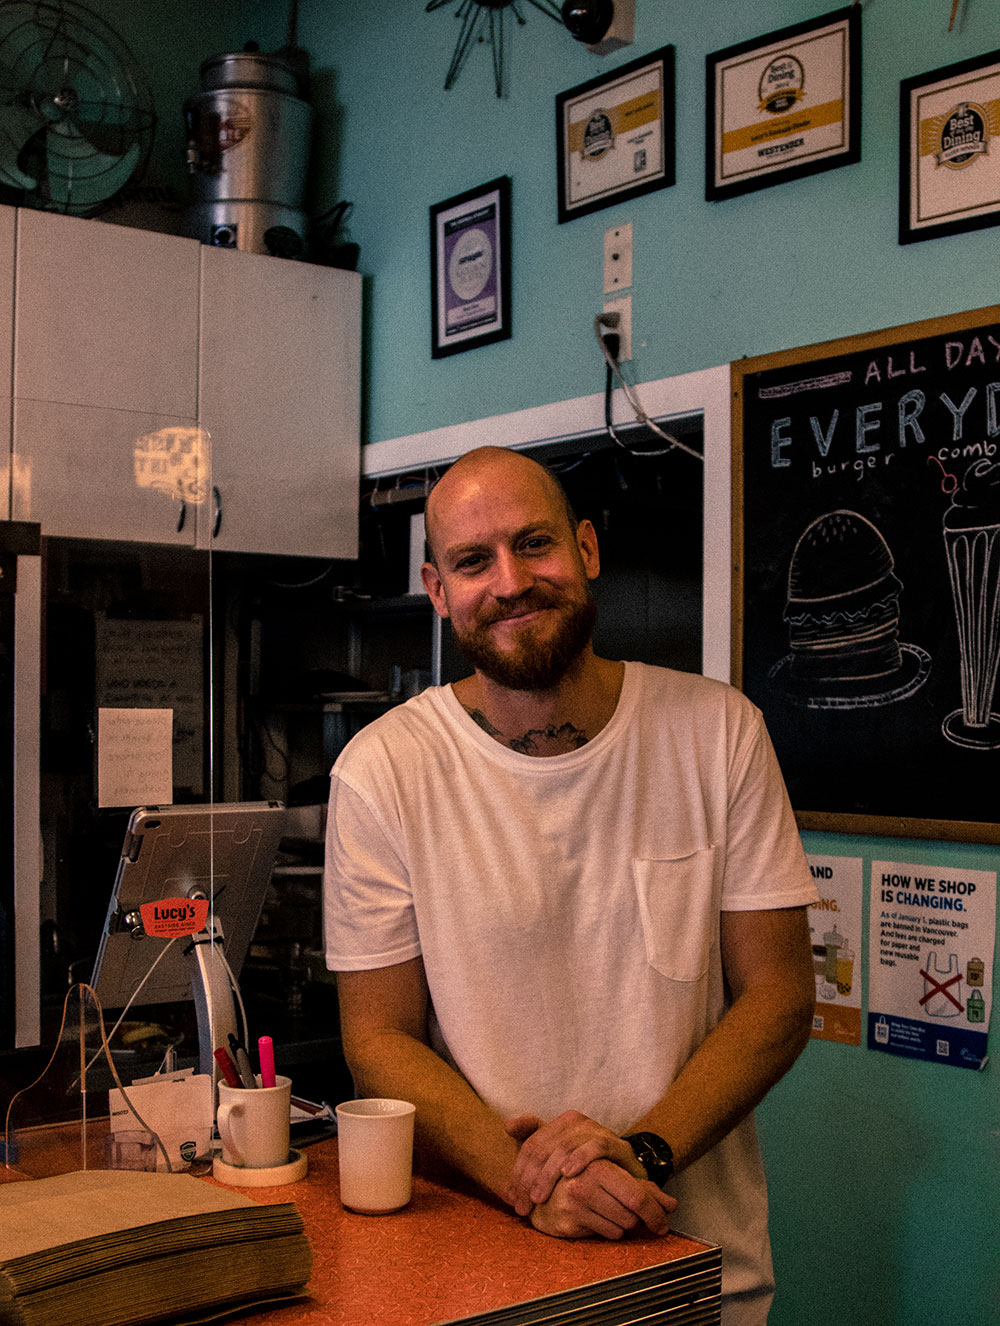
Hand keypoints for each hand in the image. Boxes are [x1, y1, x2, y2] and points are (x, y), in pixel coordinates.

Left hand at [505, 1110, 644, 1215]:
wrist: (626, 1177)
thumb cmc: (587, 1169)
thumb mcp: (557, 1156)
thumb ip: (533, 1139)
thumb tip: (508, 1127)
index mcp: (562, 1122)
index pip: (532, 1144)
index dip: (518, 1171)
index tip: (512, 1198)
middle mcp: (579, 1122)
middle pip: (545, 1147)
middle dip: (529, 1178)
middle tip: (522, 1205)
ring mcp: (599, 1131)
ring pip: (565, 1147)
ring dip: (548, 1175)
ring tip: (538, 1198)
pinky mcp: (618, 1145)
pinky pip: (597, 1146)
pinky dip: (580, 1158)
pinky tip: (568, 1175)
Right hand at [528, 1159, 676, 1240]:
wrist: (543, 1187)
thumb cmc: (584, 1179)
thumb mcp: (615, 1175)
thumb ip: (645, 1189)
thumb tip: (671, 1205)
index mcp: (599, 1164)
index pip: (638, 1196)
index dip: (656, 1213)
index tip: (663, 1224)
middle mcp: (586, 1181)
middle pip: (632, 1214)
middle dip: (640, 1218)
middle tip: (640, 1217)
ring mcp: (575, 1202)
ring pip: (621, 1226)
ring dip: (623, 1223)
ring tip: (610, 1210)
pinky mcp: (568, 1220)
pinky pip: (606, 1234)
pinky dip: (609, 1230)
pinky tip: (597, 1218)